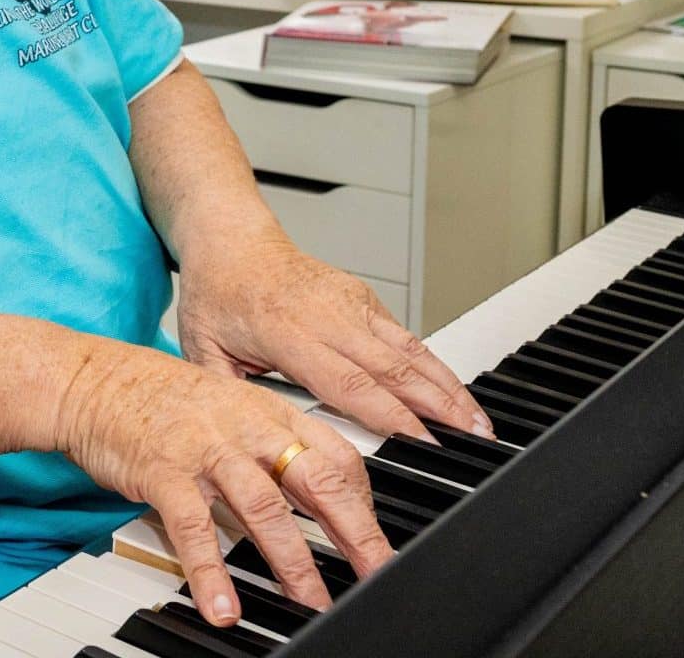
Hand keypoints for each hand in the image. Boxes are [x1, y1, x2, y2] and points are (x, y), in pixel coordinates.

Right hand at [55, 342, 392, 622]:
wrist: (90, 379)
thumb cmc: (157, 397)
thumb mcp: (227, 407)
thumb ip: (267, 445)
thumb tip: (308, 493)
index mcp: (268, 410)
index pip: (336, 453)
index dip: (365, 499)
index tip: (377, 539)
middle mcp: (246, 427)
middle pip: (317, 479)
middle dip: (354, 532)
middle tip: (375, 572)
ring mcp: (206, 448)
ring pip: (265, 508)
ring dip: (293, 561)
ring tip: (310, 602)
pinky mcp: (165, 472)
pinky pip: (195, 529)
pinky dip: (211, 572)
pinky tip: (223, 605)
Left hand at [175, 229, 490, 443]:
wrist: (230, 238)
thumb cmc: (216, 292)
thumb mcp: (204, 349)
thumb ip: (229, 397)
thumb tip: (247, 445)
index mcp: (288, 331)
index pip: (349, 382)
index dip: (392, 414)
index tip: (423, 441)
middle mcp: (328, 314)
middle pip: (395, 368)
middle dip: (439, 407)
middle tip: (473, 442)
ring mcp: (351, 302)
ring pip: (411, 350)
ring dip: (449, 388)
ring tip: (480, 424)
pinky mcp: (363, 298)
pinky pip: (405, 336)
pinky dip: (435, 366)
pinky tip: (455, 393)